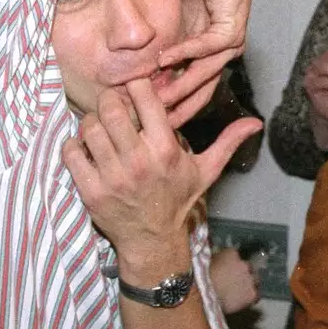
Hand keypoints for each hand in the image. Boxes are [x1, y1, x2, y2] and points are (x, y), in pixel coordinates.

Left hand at [62, 78, 261, 279]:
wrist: (153, 242)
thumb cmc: (177, 200)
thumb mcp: (205, 171)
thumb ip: (227, 142)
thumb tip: (256, 122)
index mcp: (165, 150)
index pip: (144, 97)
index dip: (136, 86)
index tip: (134, 91)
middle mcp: (139, 161)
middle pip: (111, 109)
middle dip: (109, 101)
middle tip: (112, 107)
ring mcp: (112, 177)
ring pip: (89, 128)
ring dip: (91, 123)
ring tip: (100, 129)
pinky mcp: (91, 191)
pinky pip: (71, 152)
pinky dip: (74, 145)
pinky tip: (86, 149)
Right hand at [156, 0, 252, 125]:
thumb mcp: (169, 14)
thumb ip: (158, 40)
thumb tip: (139, 66)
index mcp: (208, 48)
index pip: (193, 84)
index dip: (174, 101)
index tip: (151, 116)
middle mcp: (222, 49)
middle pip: (203, 88)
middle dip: (179, 106)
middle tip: (157, 122)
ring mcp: (230, 41)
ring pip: (204, 72)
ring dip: (180, 86)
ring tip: (158, 98)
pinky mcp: (232, 28)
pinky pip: (207, 47)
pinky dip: (185, 54)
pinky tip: (164, 60)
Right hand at [208, 246, 260, 314]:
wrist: (202, 297)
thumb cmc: (199, 280)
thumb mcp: (205, 263)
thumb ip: (215, 258)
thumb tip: (217, 259)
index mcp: (232, 254)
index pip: (236, 256)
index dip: (232, 264)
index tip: (228, 270)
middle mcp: (244, 264)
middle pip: (249, 267)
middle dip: (243, 274)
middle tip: (234, 282)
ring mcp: (250, 279)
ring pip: (255, 281)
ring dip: (249, 285)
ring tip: (239, 293)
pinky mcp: (252, 294)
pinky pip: (256, 296)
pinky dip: (251, 298)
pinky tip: (243, 301)